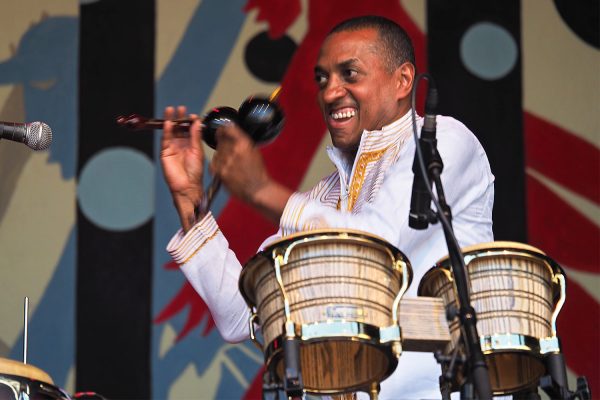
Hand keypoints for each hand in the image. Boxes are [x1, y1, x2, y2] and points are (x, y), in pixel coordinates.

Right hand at [160, 105, 203, 230]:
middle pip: (180, 128)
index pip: (190, 129)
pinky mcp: (165, 152)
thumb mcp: (198, 151)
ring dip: (171, 121)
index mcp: (192, 144)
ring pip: (171, 131)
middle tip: (180, 108)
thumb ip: (196, 136)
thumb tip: (197, 122)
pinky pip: (165, 139)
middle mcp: (182, 144)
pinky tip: (169, 123)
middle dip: (179, 118)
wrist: (187, 186)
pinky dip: (167, 131)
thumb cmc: (195, 172)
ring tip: (171, 110)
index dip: (190, 122)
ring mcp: (173, 147)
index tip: (192, 115)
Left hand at [211, 123, 268, 203]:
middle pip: (220, 139)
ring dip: (221, 154)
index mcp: (244, 143)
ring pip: (217, 151)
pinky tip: (227, 168)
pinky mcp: (219, 171)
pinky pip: (214, 162)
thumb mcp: (254, 150)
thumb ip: (242, 140)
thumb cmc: (258, 171)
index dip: (224, 129)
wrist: (257, 189)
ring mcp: (225, 161)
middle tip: (228, 149)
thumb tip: (232, 133)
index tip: (222, 130)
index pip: (228, 128)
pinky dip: (218, 164)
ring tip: (231, 162)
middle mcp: (233, 150)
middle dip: (223, 142)